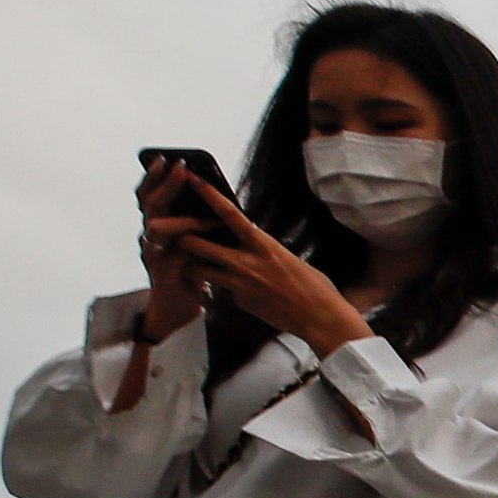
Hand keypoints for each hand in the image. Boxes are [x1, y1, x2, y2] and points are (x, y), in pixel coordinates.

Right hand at [132, 158, 216, 336]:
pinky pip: (174, 255)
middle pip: (149, 204)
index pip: (149, 195)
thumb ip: (198, 219)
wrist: (179, 307)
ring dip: (183, 218)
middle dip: (165, 185)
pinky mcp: (163, 273)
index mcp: (156, 225)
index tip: (166, 158)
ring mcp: (153, 254)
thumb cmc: (191, 268)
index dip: (154, 177)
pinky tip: (208, 240)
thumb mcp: (195, 240)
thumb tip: (215, 192)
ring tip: (206, 213)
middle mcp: (149, 236)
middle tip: (180, 169)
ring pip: (157, 228)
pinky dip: (192, 246)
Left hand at [165, 182, 369, 357]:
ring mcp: (240, 284)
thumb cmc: (313, 286)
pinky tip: (240, 293)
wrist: (320, 318)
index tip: (194, 179)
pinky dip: (225, 290)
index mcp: (263, 244)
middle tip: (177, 234)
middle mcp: (247, 262)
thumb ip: (263, 250)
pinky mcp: (239, 302)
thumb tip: (249, 246)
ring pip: (200, 271)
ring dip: (193, 266)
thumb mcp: (287, 258)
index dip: (209, 195)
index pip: (230, 214)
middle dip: (184, 238)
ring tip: (192, 265)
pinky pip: (223, 291)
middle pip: (199, 245)